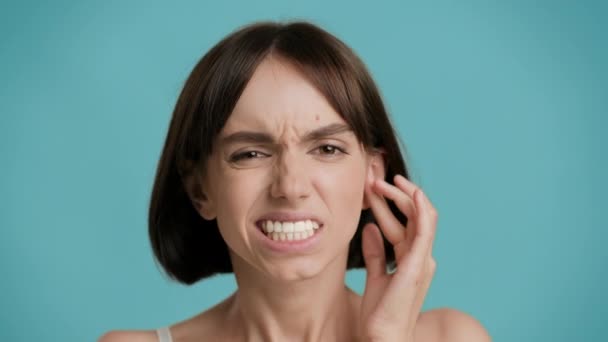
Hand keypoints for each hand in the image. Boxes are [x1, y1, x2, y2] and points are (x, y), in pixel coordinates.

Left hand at [360, 174, 437, 341]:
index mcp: (411, 259)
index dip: (388, 203)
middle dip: (393, 193)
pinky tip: (411, 193)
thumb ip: (375, 252)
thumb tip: (370, 227)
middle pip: (412, 215)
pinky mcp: (418, 264)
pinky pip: (424, 230)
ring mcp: (422, 259)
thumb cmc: (380, 314)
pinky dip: (420, 209)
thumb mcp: (375, 277)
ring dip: (401, 195)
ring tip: (380, 181)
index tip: (371, 187)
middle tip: (372, 178)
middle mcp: (421, 256)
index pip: (403, 222)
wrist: (383, 337)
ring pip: (419, 216)